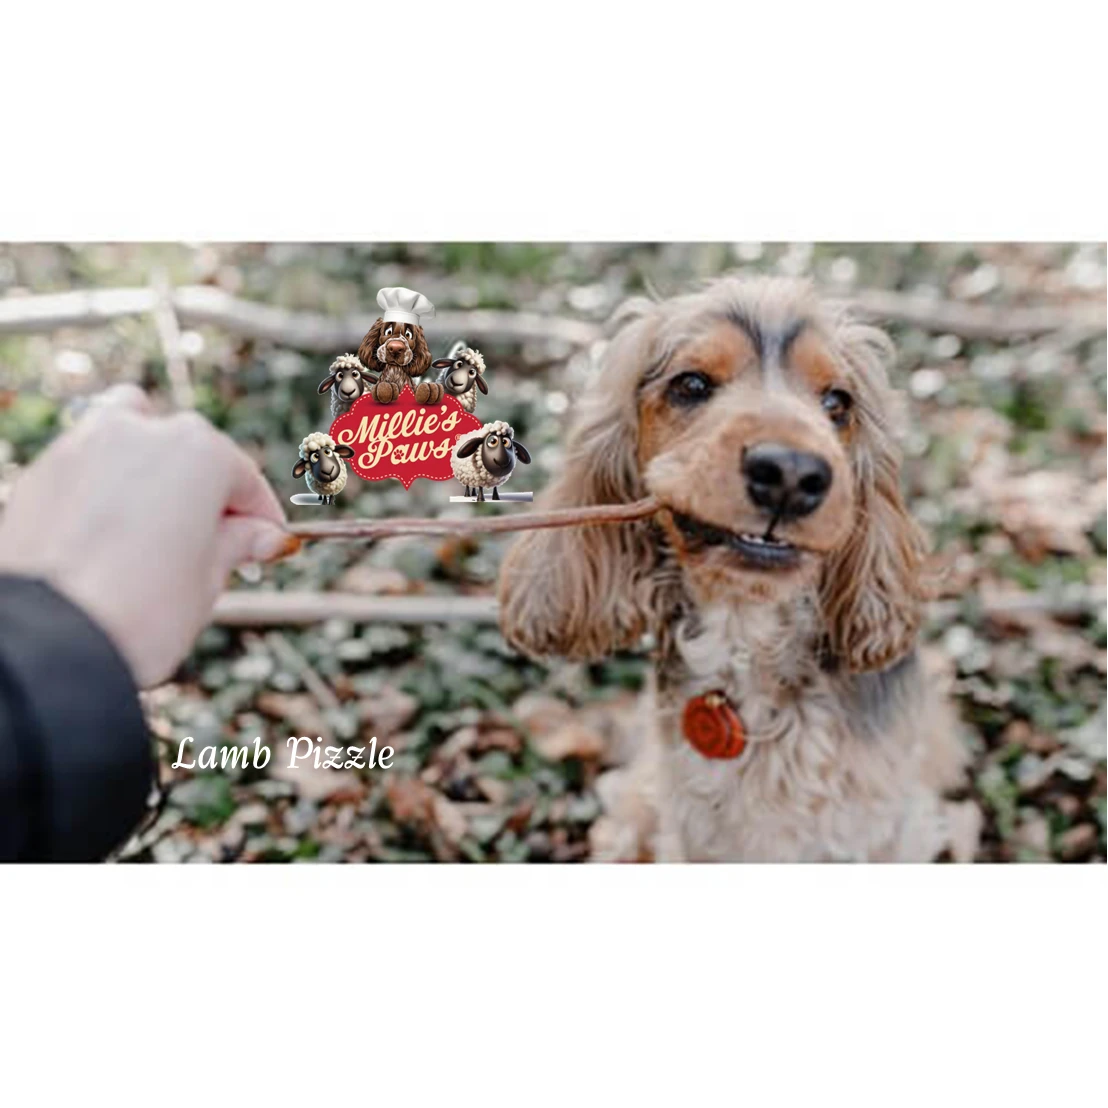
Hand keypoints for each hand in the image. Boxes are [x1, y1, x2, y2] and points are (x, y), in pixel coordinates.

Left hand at [0, 385, 290, 686]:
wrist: (52, 640)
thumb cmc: (142, 611)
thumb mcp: (208, 579)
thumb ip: (236, 544)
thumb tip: (260, 536)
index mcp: (199, 452)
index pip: (245, 480)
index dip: (262, 518)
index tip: (267, 543)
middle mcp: (144, 432)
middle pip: (191, 454)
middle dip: (208, 494)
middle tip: (216, 544)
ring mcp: (87, 444)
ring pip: (134, 438)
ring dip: (154, 470)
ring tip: (160, 522)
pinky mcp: (45, 470)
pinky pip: (91, 464)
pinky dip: (109, 484)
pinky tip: (115, 532)